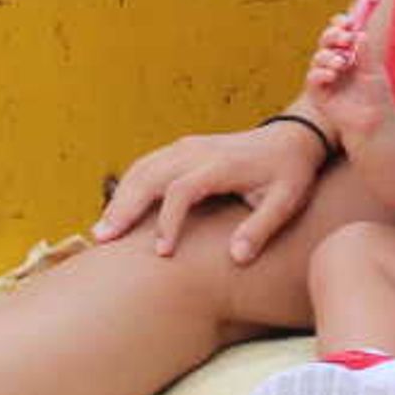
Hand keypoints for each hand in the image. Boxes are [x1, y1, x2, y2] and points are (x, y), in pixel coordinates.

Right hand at [92, 117, 331, 264]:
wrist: (293, 136)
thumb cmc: (290, 173)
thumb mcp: (287, 201)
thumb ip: (261, 228)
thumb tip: (236, 258)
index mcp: (221, 165)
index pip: (182, 190)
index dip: (169, 222)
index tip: (162, 253)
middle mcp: (198, 151)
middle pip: (151, 176)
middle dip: (126, 208)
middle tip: (103, 239)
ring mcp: (188, 146)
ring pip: (143, 168)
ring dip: (121, 197)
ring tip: (102, 230)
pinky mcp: (184, 148)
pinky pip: (148, 164)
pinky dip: (128, 186)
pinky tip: (118, 211)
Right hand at [304, 16, 394, 135]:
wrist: (374, 120)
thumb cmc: (376, 94)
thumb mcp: (374, 70)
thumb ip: (366, 53)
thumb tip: (360, 33)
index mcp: (349, 52)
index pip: (339, 32)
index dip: (340, 24)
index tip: (348, 22)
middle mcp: (335, 62)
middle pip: (325, 40)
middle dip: (333, 36)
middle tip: (345, 38)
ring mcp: (325, 76)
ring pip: (318, 57)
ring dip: (328, 56)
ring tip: (342, 63)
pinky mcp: (318, 93)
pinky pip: (312, 78)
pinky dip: (321, 73)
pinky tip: (332, 76)